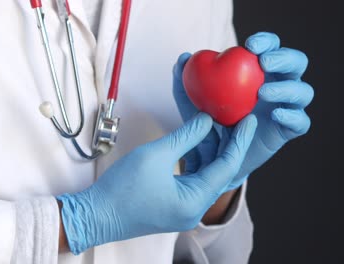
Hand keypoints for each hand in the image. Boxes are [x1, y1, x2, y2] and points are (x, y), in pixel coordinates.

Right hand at [57, 113, 256, 254]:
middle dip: (227, 143)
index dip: (239, 141)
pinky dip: (196, 159)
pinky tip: (197, 140)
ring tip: (217, 124)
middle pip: (219, 171)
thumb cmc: (120, 190)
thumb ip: (186, 136)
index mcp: (194, 202)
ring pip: (206, 174)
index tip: (249, 121)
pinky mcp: (175, 203)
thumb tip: (206, 120)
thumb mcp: (156, 155)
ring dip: (210, 150)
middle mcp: (195, 209)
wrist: (94, 215)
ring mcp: (185, 208)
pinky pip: (194, 179)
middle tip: (236, 119)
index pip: (227, 167)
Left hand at [173, 32, 313, 190]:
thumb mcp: (192, 104)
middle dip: (284, 58)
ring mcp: (286, 108)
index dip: (267, 41)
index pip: (272, 48)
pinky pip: (301, 122)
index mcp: (260, 72)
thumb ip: (186, 82)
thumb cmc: (206, 125)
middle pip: (297, 63)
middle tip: (264, 63)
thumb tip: (184, 57)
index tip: (249, 45)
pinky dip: (292, 116)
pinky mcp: (287, 131)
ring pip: (303, 92)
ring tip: (262, 92)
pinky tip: (275, 114)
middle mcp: (279, 86)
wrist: (215, 160)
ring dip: (286, 88)